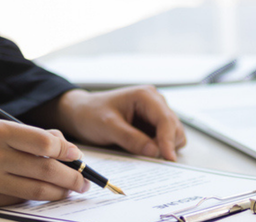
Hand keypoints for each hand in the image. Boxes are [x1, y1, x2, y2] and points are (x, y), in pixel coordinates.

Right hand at [0, 121, 88, 206]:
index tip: (77, 156)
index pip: (43, 142)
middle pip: (45, 170)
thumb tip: (70, 150)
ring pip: (37, 189)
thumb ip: (36, 136)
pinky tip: (46, 191)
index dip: (66, 150)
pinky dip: (38, 195)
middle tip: (85, 181)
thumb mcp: (3, 127)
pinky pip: (21, 198)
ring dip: (62, 191)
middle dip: (72, 177)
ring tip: (73, 189)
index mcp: (0, 132)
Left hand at [41, 86, 186, 160]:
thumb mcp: (108, 127)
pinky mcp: (152, 125)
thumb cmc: (90, 113)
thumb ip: (131, 138)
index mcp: (146, 96)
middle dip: (167, 145)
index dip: (169, 140)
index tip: (168, 158)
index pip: (166, 119)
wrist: (80, 113)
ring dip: (164, 147)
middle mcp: (155, 102)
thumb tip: (154, 151)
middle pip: (175, 128)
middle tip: (149, 158)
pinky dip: (159, 148)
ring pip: (173, 135)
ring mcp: (155, 114)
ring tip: (141, 151)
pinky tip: (143, 150)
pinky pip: (164, 140)